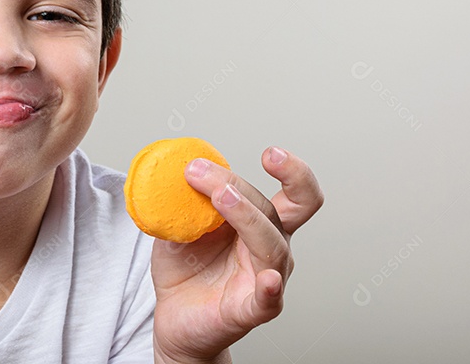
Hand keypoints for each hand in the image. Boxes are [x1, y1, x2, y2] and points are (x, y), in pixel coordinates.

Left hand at [150, 147, 323, 363]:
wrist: (173, 315)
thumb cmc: (184, 267)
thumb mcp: (178, 222)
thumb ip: (181, 196)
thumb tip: (173, 164)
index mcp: (260, 224)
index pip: (296, 196)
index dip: (294, 173)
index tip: (270, 153)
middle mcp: (271, 249)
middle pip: (274, 211)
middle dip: (238, 185)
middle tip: (199, 171)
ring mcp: (264, 279)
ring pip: (272, 246)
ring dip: (247, 216)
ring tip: (220, 197)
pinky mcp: (250, 310)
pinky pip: (268, 300)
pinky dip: (270, 288)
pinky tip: (267, 278)